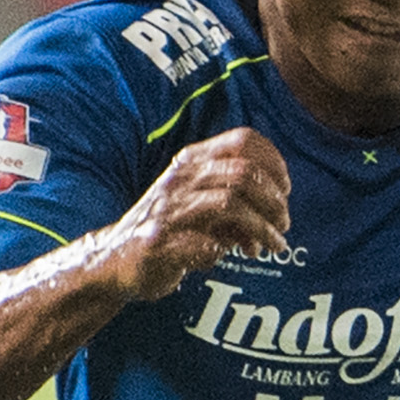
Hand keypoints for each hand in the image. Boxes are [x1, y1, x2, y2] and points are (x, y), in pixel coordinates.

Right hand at [114, 126, 292, 299]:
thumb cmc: (170, 229)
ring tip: (274, 246)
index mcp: (191, 162)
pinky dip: (226, 252)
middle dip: (274, 201)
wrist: (114, 259)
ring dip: (262, 229)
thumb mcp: (206, 206)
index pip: (243, 140)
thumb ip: (241, 204)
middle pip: (244, 174)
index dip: (274, 162)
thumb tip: (278, 217)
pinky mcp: (159, 243)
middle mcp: (179, 179)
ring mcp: (167, 210)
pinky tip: (227, 256)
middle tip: (283, 224)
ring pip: (231, 205)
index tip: (285, 190)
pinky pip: (207, 245)